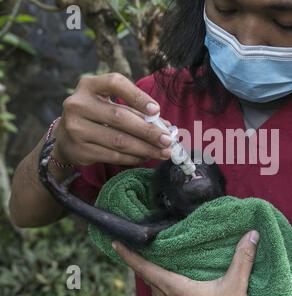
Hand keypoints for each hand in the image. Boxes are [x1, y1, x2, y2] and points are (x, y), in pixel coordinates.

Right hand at [53, 73, 172, 166]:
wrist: (65, 137)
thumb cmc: (97, 116)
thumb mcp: (110, 104)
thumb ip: (136, 112)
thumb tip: (167, 126)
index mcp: (89, 85)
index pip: (115, 83)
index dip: (138, 96)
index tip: (157, 110)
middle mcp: (78, 104)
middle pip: (120, 117)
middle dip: (148, 131)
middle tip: (167, 140)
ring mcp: (76, 128)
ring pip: (119, 140)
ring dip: (145, 148)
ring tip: (163, 152)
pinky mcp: (79, 150)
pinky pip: (113, 155)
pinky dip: (133, 157)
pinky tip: (146, 157)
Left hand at [112, 230, 259, 295]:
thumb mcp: (234, 288)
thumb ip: (242, 260)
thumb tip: (252, 235)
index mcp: (175, 288)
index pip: (145, 269)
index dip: (129, 256)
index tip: (116, 243)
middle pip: (146, 276)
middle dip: (141, 261)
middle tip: (140, 245)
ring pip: (153, 288)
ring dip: (152, 274)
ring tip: (156, 259)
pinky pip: (161, 295)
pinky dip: (160, 284)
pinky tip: (173, 279)